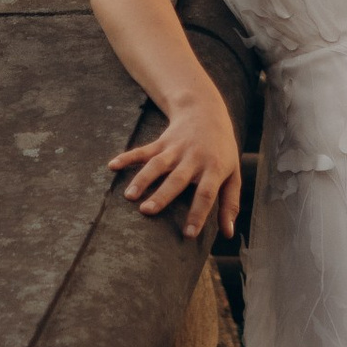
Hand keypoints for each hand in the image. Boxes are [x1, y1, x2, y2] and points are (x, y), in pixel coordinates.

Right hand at [110, 86, 242, 243]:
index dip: (198, 214)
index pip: (206, 194)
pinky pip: (143, 150)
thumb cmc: (221, 151)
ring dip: (142, 179)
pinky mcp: (161, 142)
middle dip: (162, 195)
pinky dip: (127, 157)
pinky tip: (112, 165)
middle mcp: (193, 158)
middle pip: (177, 179)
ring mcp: (176, 149)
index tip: (188, 234)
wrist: (206, 112)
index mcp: (214, 168)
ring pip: (157, 164)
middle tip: (147, 211)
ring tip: (129, 196)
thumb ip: (230, 203)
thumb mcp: (233, 174)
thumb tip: (228, 234)